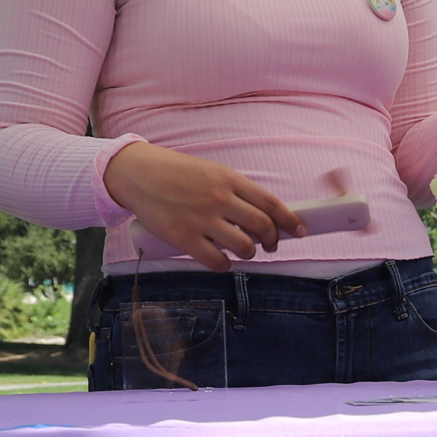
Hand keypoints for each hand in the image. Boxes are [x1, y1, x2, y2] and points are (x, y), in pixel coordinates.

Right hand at [101, 141, 304, 270]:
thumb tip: (261, 216)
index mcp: (228, 179)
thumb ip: (235, 191)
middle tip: (270, 246)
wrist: (136, 173)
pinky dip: (225, 265)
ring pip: (244, 247)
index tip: (300, 230)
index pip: (271, 203)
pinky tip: (221, 260)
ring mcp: (202, 219)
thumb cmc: (175, 172)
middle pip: (262, 227)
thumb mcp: (211, 171)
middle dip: (272, 241)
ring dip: (249, 253)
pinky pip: (217, 261)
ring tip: (243, 251)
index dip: (290, 220)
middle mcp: (219, 199)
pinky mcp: (184, 238)